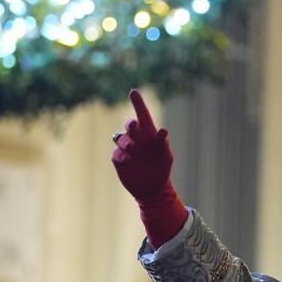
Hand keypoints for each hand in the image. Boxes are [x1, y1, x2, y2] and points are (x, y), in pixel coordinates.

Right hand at [111, 89, 187, 246]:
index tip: (134, 92)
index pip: (142, 115)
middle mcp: (136, 139)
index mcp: (149, 134)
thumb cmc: (162, 169)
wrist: (153, 189)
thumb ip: (163, 143)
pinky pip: (115, 154)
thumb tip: (163, 130)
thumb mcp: (166, 156)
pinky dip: (120, 155)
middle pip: (128, 125)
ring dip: (124, 140)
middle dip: (129, 124)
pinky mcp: (119, 161)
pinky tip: (127, 161)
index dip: (138, 103)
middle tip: (134, 127)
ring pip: (119, 138)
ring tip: (131, 148)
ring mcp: (126, 149)